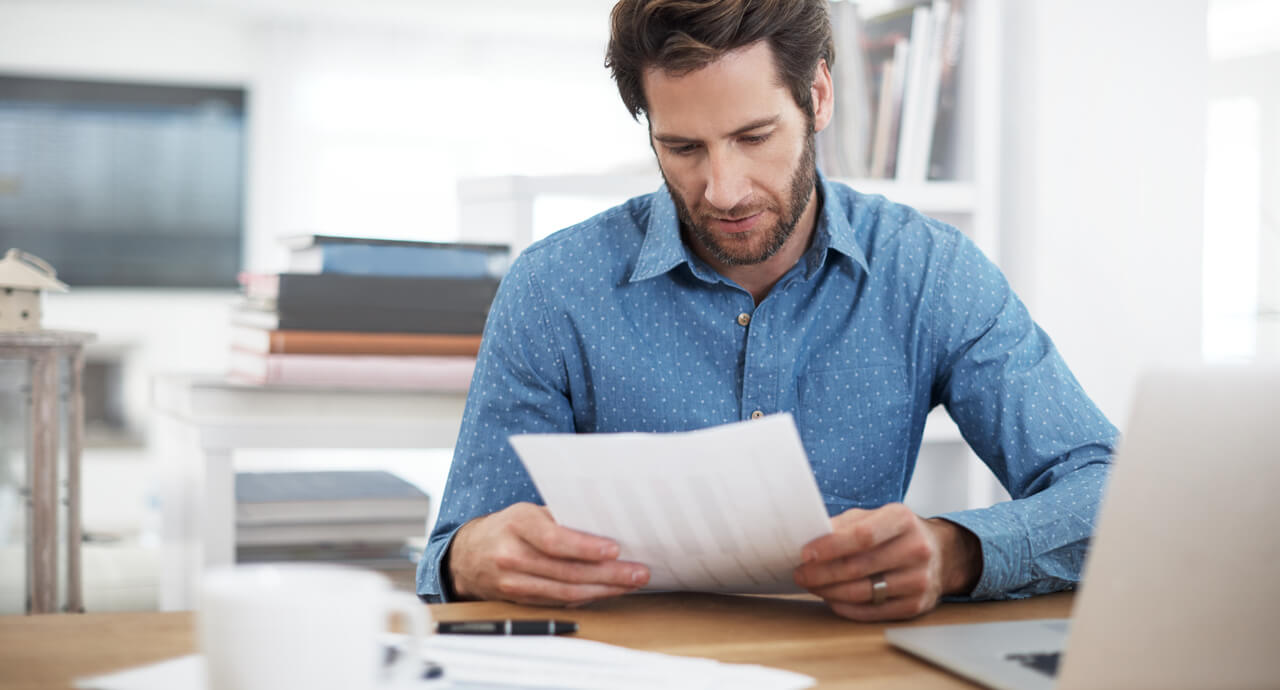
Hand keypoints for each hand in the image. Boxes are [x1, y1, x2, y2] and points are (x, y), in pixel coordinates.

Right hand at [446, 502, 649, 606]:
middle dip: (608, 574)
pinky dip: (586, 598)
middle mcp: (512, 555)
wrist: (467, 555)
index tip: (614, 549)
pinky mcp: (519, 600)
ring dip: (603, 589)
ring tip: (631, 583)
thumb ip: (560, 517)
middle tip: (638, 572)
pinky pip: (559, 601)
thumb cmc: (508, 527)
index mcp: (517, 524)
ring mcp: (513, 582)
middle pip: (566, 571)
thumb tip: (604, 523)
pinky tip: (607, 591)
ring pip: (565, 592)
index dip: (585, 547)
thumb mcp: (528, 511)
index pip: (554, 539)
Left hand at [792, 503, 980, 620]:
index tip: (805, 554)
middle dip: (822, 573)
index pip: (863, 536)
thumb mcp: (875, 516)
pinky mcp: (916, 605)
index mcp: (903, 520)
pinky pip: (873, 611)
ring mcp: (919, 580)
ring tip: (812, 585)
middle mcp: (916, 549)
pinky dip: (846, 607)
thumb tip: (811, 537)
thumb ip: (845, 524)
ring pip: (864, 592)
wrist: (941, 553)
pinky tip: (832, 599)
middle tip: (801, 574)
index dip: (830, 547)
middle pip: (859, 566)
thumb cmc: (897, 533)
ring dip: (830, 591)